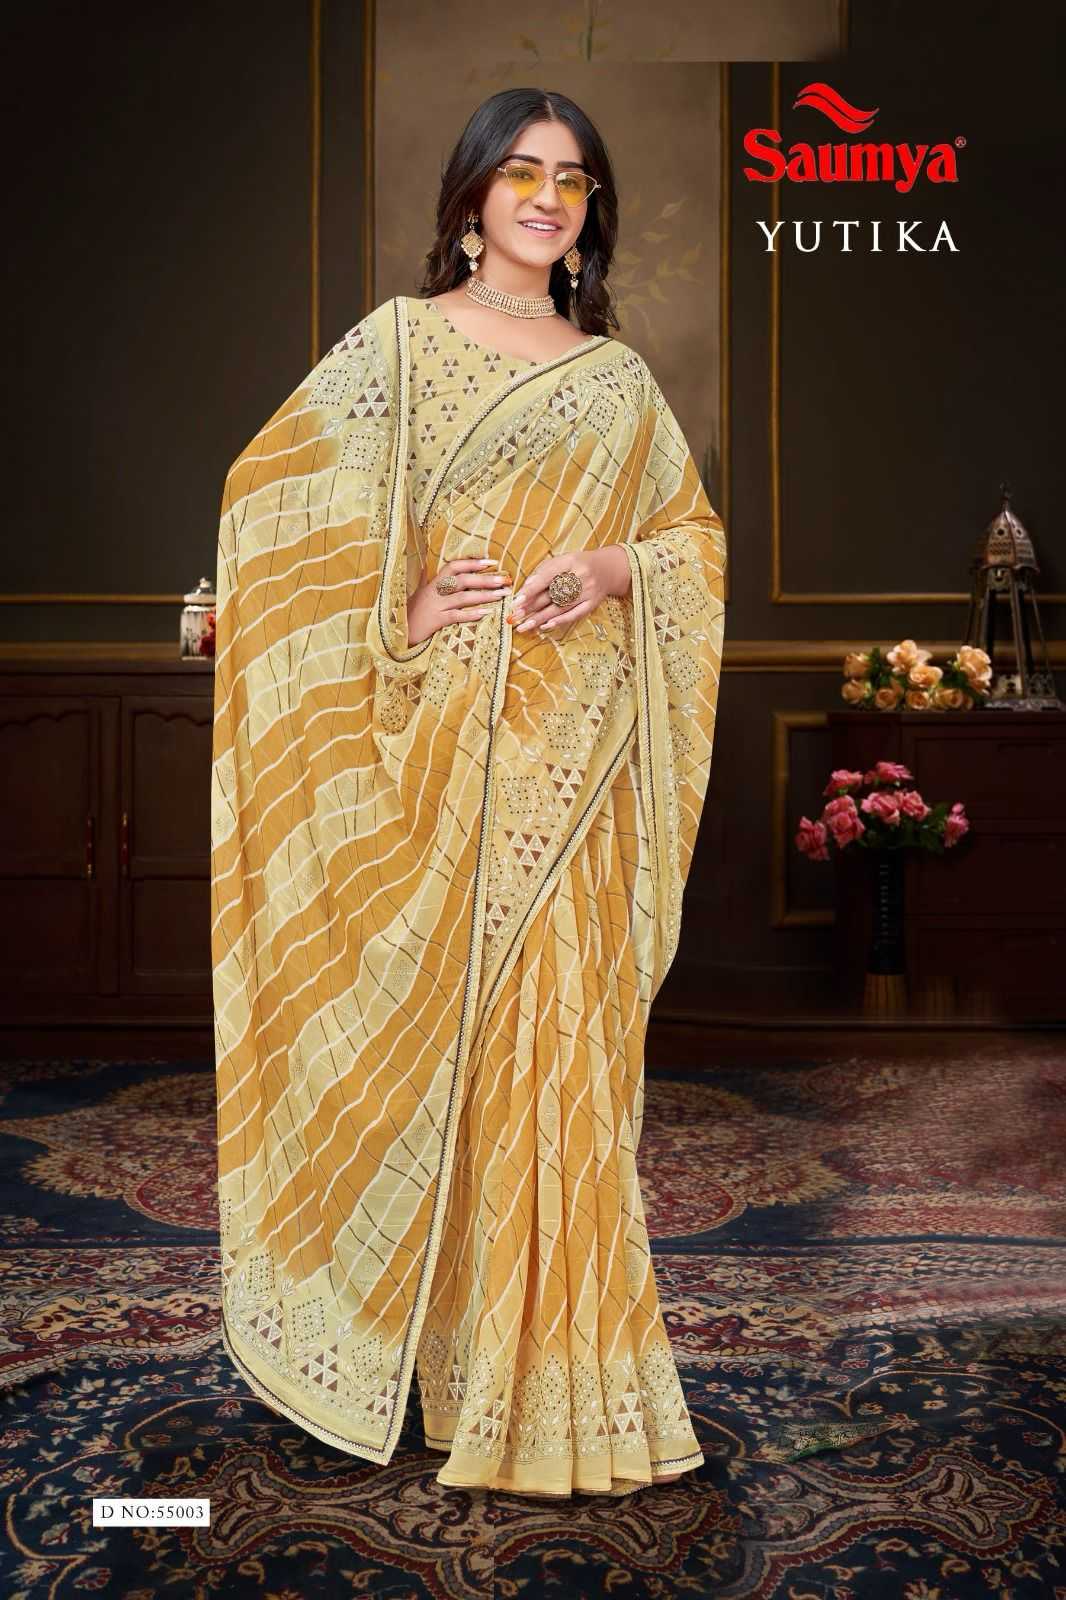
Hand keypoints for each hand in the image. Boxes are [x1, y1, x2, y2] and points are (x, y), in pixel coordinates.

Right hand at [406, 558, 512, 646]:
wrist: (398, 631)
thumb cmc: (415, 613)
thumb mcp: (426, 595)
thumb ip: (439, 584)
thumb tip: (457, 576)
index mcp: (434, 583)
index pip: (454, 566)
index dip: (473, 563)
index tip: (492, 562)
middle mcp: (435, 591)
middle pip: (463, 580)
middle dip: (485, 579)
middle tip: (504, 579)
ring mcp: (435, 606)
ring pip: (463, 597)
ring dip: (484, 595)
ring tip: (501, 595)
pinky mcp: (435, 621)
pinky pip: (455, 616)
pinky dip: (471, 614)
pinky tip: (485, 614)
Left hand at [506, 548, 630, 634]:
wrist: (608, 568)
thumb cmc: (578, 564)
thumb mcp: (561, 560)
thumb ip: (543, 571)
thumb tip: (525, 588)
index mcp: (570, 561)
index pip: (547, 576)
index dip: (531, 589)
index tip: (516, 600)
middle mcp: (581, 576)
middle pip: (552, 594)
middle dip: (531, 607)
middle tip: (514, 616)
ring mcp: (588, 591)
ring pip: (561, 607)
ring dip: (541, 618)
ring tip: (524, 626)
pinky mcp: (593, 603)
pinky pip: (575, 614)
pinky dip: (559, 621)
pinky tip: (545, 626)